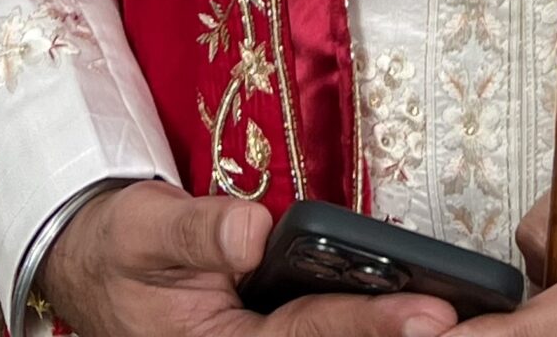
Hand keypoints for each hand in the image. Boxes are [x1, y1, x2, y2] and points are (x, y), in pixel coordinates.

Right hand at [38, 182, 461, 336]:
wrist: (93, 266)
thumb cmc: (118, 248)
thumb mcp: (144, 230)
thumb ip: (198, 232)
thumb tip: (255, 230)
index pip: (307, 336)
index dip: (370, 323)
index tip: (433, 315)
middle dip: (395, 333)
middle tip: (463, 321)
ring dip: (385, 327)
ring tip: (457, 313)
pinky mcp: (275, 335)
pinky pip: (321, 332)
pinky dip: (363, 320)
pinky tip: (417, 312)